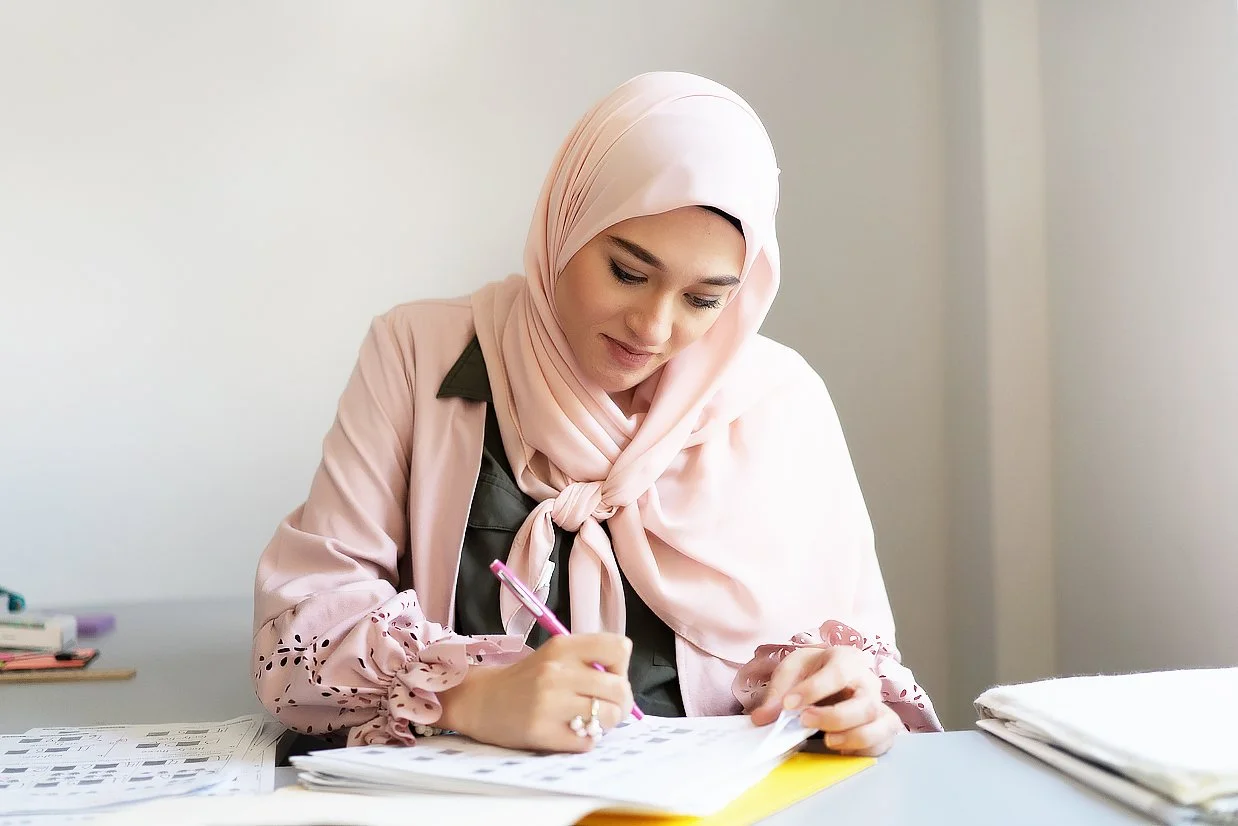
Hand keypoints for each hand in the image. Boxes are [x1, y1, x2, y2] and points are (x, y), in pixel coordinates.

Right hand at [438, 633, 633, 752]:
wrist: (481, 701)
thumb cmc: (526, 680)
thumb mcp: (555, 655)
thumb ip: (588, 661)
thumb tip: (623, 684)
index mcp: (563, 646)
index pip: (619, 648)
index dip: (621, 667)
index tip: (609, 676)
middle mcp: (557, 671)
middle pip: (620, 689)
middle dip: (621, 703)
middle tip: (606, 707)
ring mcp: (549, 702)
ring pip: (609, 717)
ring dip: (606, 723)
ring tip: (589, 721)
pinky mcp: (542, 732)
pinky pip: (587, 741)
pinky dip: (586, 740)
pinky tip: (571, 732)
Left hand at [750, 646, 901, 756]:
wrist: (828, 676)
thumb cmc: (812, 671)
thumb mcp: (791, 671)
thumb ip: (777, 693)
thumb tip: (762, 718)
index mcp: (847, 659)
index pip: (838, 673)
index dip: (814, 690)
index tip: (788, 704)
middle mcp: (868, 682)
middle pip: (864, 704)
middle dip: (834, 717)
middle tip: (805, 721)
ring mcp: (879, 705)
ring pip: (879, 724)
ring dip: (853, 737)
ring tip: (827, 741)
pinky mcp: (882, 726)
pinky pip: (884, 741)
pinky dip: (865, 750)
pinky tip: (842, 750)